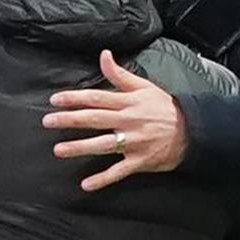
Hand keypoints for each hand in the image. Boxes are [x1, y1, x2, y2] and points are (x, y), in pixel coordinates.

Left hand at [43, 49, 188, 191]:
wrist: (192, 131)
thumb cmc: (164, 107)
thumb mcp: (144, 86)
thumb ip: (119, 74)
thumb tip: (103, 55)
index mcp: (128, 102)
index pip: (97, 98)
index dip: (75, 98)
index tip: (55, 100)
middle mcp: (129, 121)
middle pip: (95, 119)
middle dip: (70, 120)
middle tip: (48, 122)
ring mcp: (134, 142)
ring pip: (102, 145)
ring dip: (80, 148)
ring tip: (58, 150)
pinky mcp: (140, 161)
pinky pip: (119, 171)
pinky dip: (103, 179)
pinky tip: (86, 184)